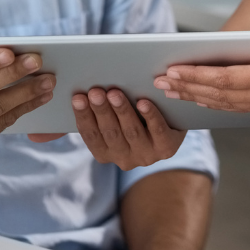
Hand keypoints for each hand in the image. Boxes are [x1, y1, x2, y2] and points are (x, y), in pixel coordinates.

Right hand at [67, 87, 186, 168]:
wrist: (170, 124)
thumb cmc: (134, 118)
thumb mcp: (114, 120)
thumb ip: (98, 112)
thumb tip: (78, 91)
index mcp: (106, 153)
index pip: (91, 136)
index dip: (84, 117)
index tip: (78, 97)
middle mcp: (124, 159)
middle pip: (110, 133)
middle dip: (101, 111)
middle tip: (95, 92)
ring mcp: (146, 155)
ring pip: (131, 132)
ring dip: (122, 111)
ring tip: (114, 93)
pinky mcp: (166, 148)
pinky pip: (157, 131)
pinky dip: (150, 116)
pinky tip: (143, 103)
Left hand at [154, 9, 249, 111]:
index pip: (229, 80)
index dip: (198, 76)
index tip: (173, 71)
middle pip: (223, 96)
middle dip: (190, 89)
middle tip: (160, 83)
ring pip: (229, 104)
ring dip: (199, 97)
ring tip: (173, 91)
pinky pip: (240, 104)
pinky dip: (217, 101)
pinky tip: (202, 96)